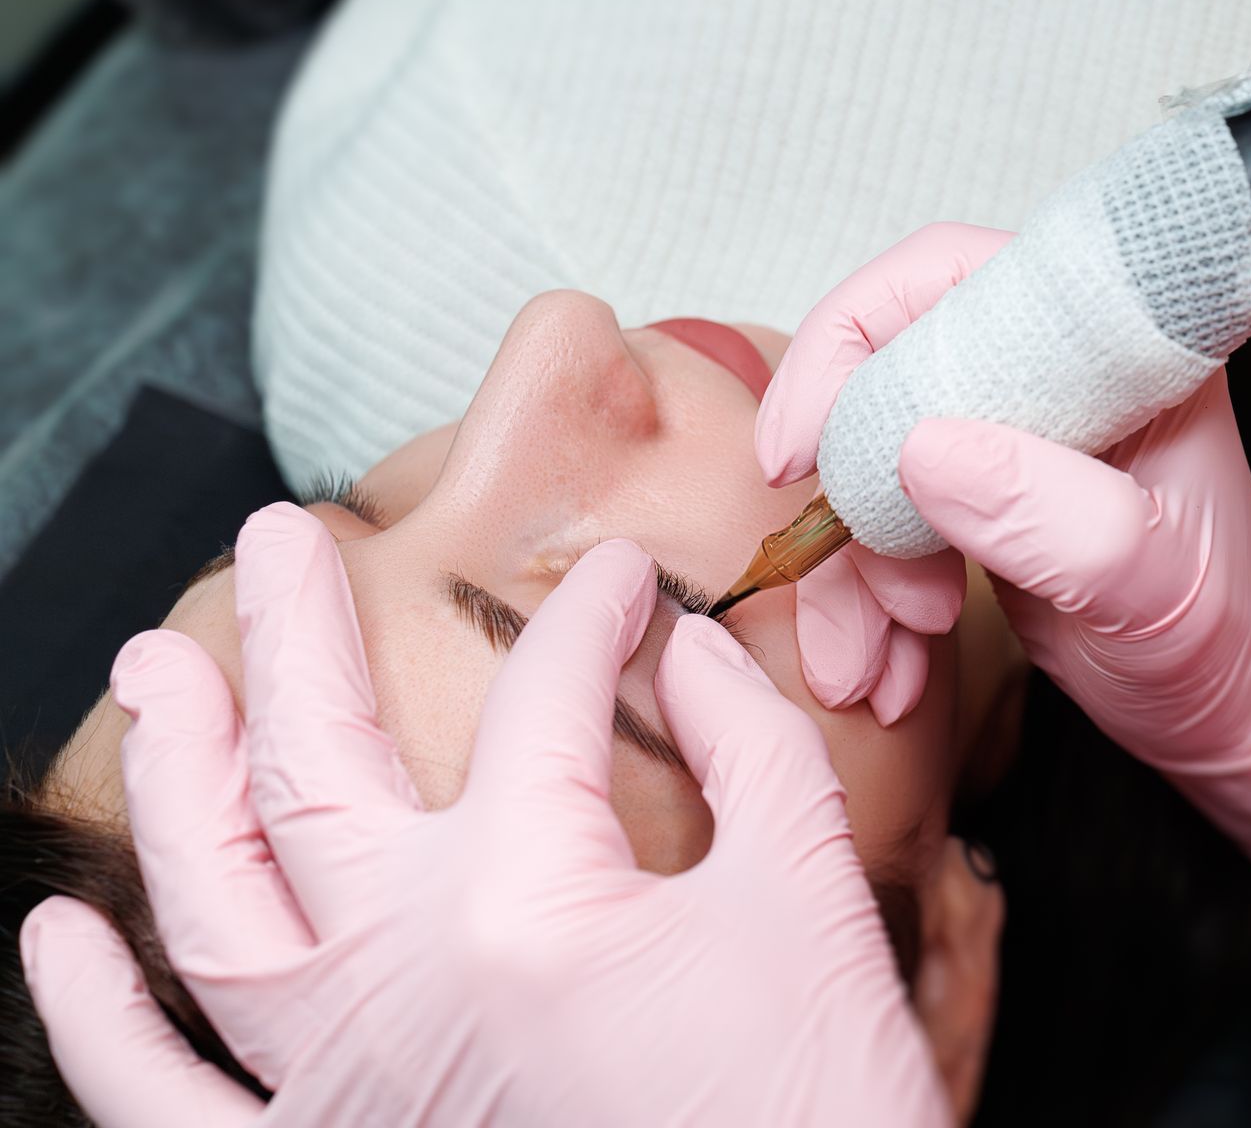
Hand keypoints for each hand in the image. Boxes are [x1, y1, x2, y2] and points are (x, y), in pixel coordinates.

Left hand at [20, 504, 944, 1126]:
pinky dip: (100, 1027)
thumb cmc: (814, 1107)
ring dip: (174, 778)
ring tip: (156, 674)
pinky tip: (60, 939)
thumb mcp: (808, 900)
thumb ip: (747, 749)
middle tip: (283, 541)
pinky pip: (167, 1106)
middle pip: (315, 766)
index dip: (595, 619)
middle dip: (295, 633)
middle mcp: (401, 978)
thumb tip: (684, 655)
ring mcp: (344, 1081)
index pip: (544, 700)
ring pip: (214, 907)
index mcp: (528, 898)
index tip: (622, 587)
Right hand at [764, 226, 1250, 920]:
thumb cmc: (1226, 638)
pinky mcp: (978, 494)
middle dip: (850, 499)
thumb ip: (1048, 514)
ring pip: (867, 462)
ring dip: (850, 574)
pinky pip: (879, 525)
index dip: (848, 343)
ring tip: (870, 669)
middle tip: (874, 600)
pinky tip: (887, 671)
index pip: (945, 277)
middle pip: (881, 372)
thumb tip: (920, 451)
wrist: (1236, 713)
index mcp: (1112, 338)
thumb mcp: (1150, 582)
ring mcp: (1008, 430)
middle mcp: (1051, 365)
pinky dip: (865, 602)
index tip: (799, 452)